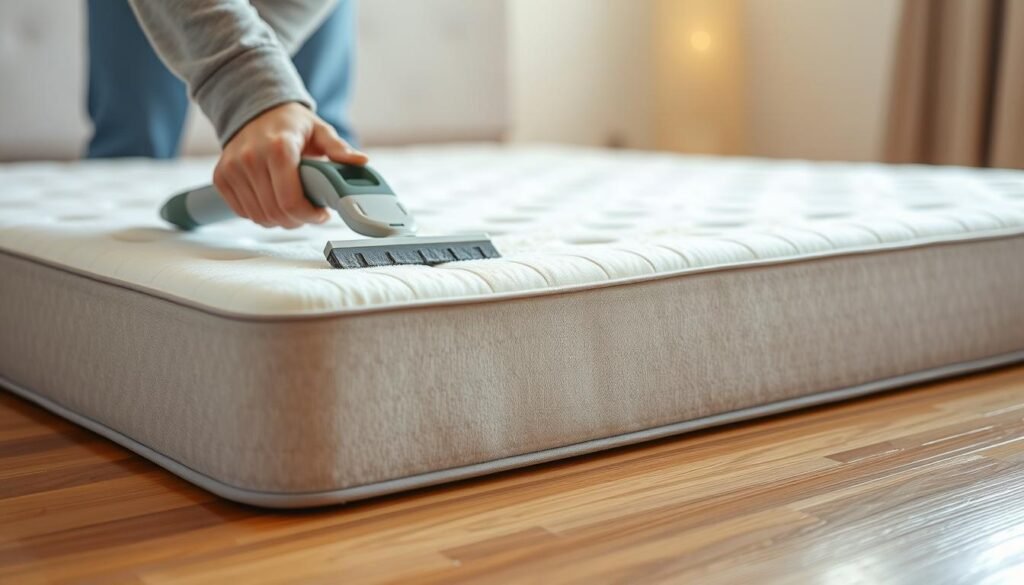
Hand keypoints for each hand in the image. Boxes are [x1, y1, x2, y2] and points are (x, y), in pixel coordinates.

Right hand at [213, 102, 367, 228]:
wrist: (255, 109)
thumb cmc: (291, 124)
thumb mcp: (320, 131)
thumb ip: (339, 149)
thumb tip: (361, 161)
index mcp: (278, 148)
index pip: (290, 200)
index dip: (309, 215)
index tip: (321, 213)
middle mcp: (251, 158)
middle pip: (276, 213)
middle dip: (298, 220)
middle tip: (309, 211)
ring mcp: (232, 168)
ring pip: (260, 217)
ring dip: (279, 219)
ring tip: (292, 205)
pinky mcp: (221, 177)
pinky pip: (243, 212)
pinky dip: (261, 213)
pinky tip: (272, 199)